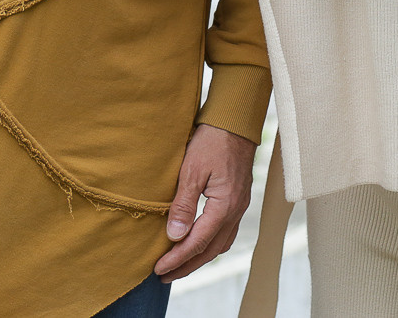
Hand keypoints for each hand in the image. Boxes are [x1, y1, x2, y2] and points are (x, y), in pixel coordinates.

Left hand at [153, 123, 255, 280]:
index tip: (158, 268)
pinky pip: (225, 232)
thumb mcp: (191, 170)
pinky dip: (210, 244)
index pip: (197, 242)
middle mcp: (235, 211)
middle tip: (164, 276)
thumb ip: (183, 204)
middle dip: (186, 266)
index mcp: (224, 206)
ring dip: (198, 257)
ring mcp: (239, 207)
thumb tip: (174, 236)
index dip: (177, 259)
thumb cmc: (212, 140)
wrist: (235, 121)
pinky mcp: (238, 200)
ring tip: (179, 265)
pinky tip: (199, 244)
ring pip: (219, 244)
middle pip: (210, 250)